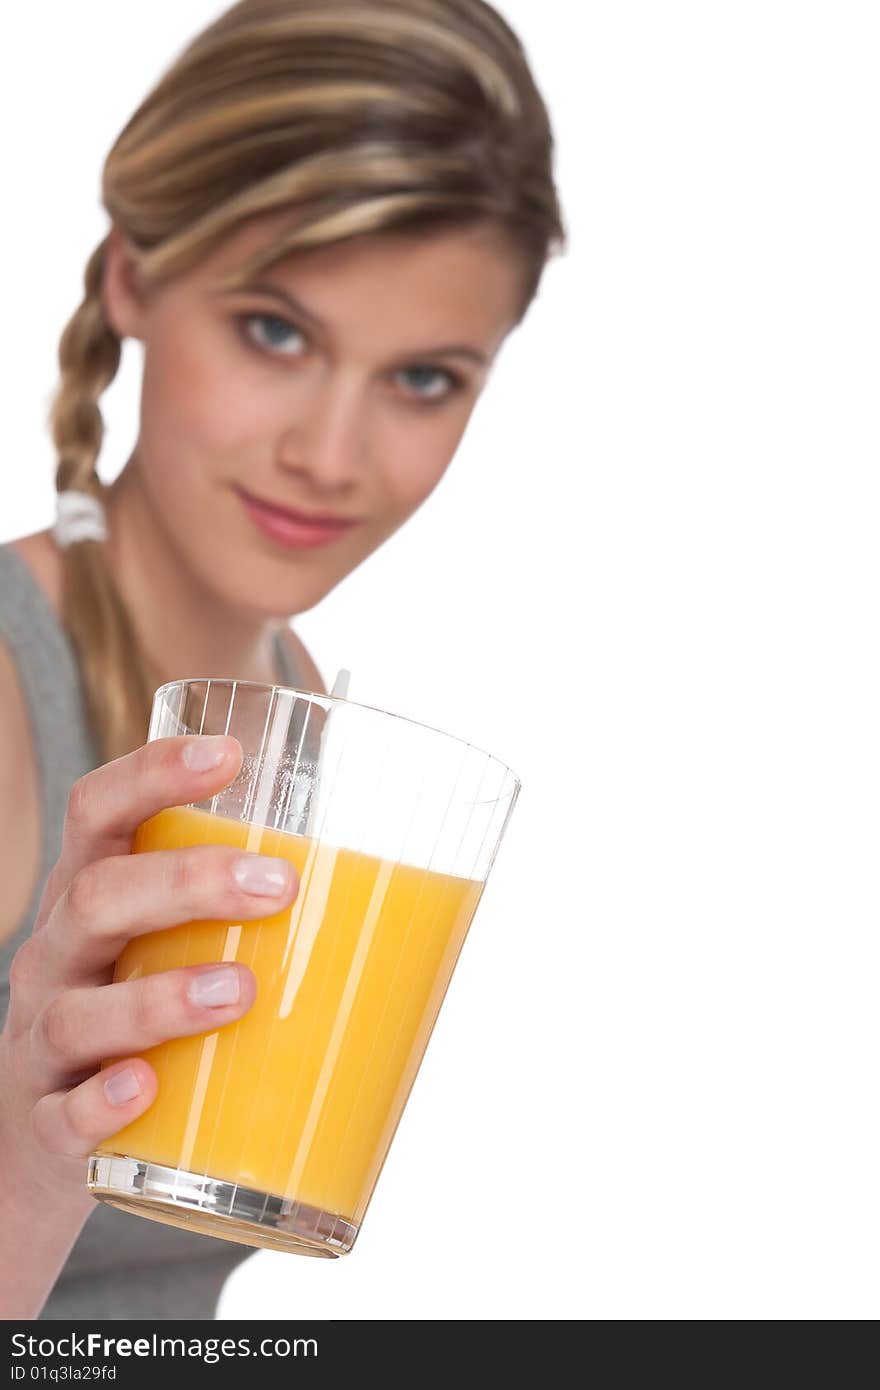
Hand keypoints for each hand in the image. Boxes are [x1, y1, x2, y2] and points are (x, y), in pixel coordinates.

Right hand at [0, 734, 299, 1215]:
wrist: (50, 1137)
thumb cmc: (144, 1017)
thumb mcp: (173, 949)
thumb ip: (251, 914)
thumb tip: (422, 895)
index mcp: (92, 900)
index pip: (97, 812)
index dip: (151, 775)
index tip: (228, 755)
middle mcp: (57, 961)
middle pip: (94, 899)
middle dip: (185, 884)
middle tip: (278, 885)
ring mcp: (43, 1046)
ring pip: (79, 1012)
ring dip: (160, 999)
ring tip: (240, 991)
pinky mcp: (47, 1129)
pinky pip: (61, 1118)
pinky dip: (101, 1104)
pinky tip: (145, 1088)